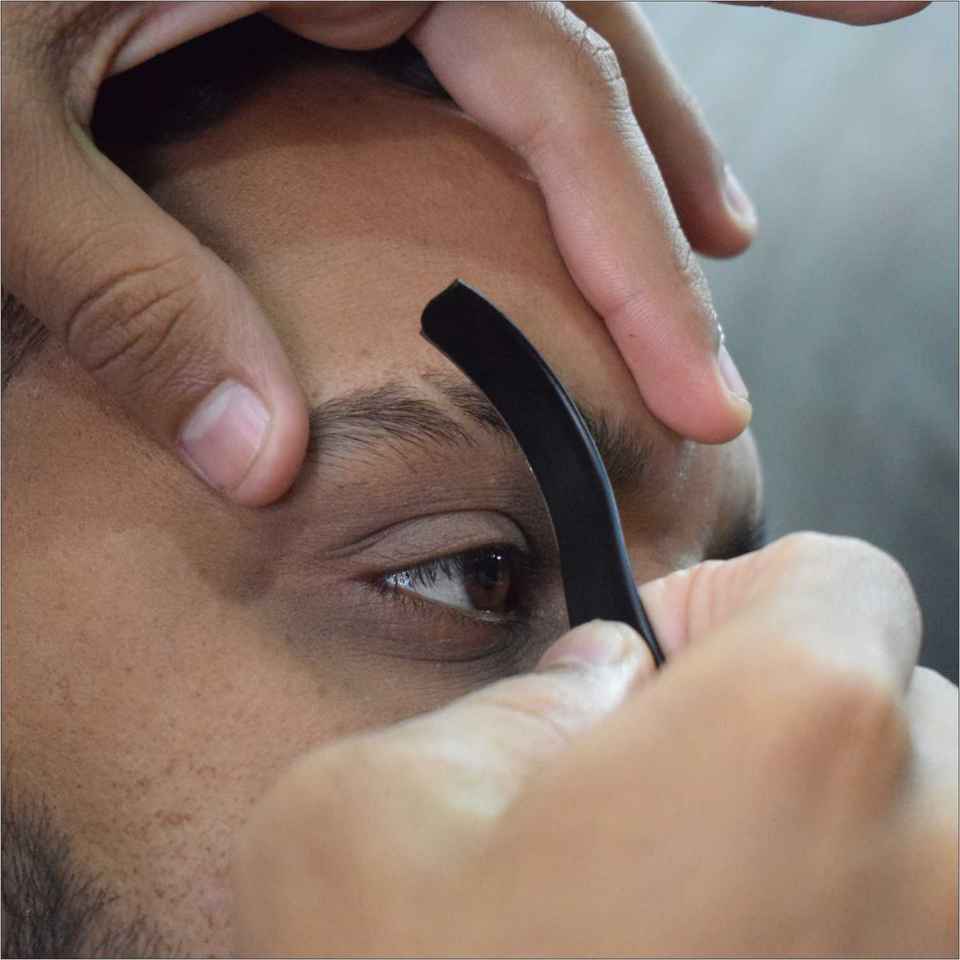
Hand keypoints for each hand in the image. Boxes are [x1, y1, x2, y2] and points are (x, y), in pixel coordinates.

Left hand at [2, 2, 928, 503]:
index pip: (546, 85)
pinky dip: (538, 112)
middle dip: (685, 150)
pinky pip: (467, 40)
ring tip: (711, 232)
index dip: (631, 238)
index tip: (704, 374)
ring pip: (541, 35)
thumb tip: (252, 464)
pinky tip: (567, 172)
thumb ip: (124, 290)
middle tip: (757, 260)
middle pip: (582, 42)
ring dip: (635, 131)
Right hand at [232, 533, 956, 956]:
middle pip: (899, 699)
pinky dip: (850, 926)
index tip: (662, 676)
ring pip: (929, 825)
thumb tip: (606, 679)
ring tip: (704, 925)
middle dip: (787, 730)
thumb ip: (514, 698)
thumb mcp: (376, 808)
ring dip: (832, 842)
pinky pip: (913, 920)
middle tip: (666, 823)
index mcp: (804, 730)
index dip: (733, 605)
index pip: (839, 575)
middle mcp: (949, 855)